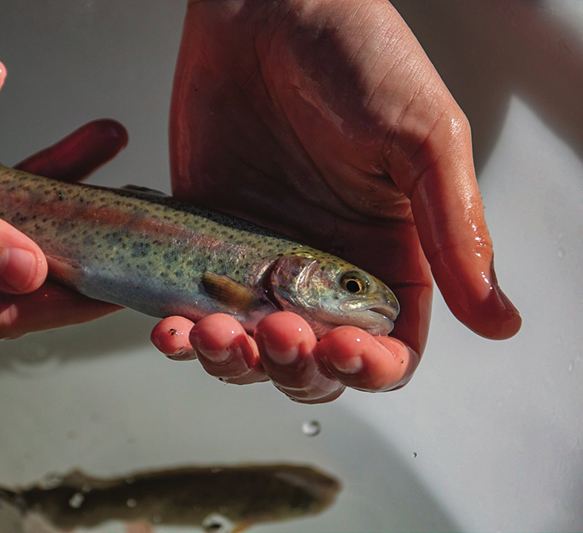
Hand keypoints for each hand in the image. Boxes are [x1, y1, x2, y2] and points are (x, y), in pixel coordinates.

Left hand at [151, 0, 520, 401]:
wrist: (265, 9)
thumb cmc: (355, 55)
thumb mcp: (421, 139)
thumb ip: (453, 232)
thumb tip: (498, 320)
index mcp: (386, 255)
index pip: (388, 349)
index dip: (366, 367)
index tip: (339, 347)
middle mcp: (324, 269)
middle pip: (313, 363)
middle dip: (293, 366)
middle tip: (276, 329)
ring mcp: (263, 261)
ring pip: (250, 350)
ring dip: (233, 361)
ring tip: (217, 332)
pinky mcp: (211, 244)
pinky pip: (197, 309)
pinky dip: (184, 334)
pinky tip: (173, 332)